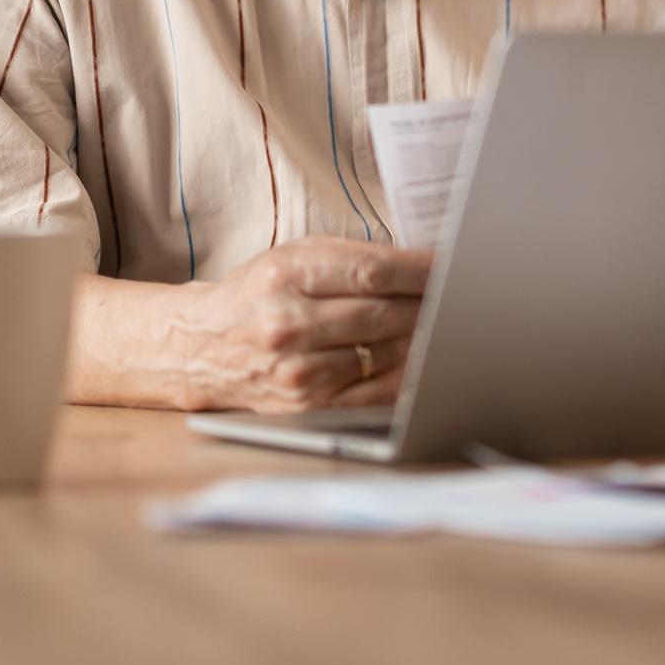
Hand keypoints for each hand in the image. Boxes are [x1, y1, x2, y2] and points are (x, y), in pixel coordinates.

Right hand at [95, 238, 433, 411]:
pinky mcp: (305, 407)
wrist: (199, 348)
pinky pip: (373, 394)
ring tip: (448, 328)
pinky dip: (405, 378)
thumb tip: (426, 266)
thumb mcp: (293, 258)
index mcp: (286, 275)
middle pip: (382, 314)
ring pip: (383, 354)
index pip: (372, 272)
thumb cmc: (257, 295)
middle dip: (430, 305)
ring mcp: (297, 371)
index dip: (422, 271)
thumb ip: (353, 259)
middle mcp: (288, 324)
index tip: (456, 268)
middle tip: (464, 298)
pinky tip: (423, 363)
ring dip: (423, 341)